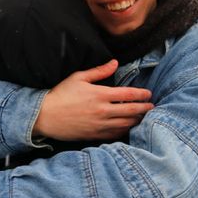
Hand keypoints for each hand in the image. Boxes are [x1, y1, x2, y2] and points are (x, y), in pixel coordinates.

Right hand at [32, 59, 153, 140]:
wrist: (45, 116)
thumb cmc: (60, 95)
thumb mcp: (78, 78)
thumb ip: (99, 71)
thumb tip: (115, 62)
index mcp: (100, 94)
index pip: (128, 94)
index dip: (141, 94)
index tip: (148, 94)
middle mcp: (102, 111)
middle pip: (131, 111)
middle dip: (144, 108)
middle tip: (152, 107)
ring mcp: (99, 125)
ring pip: (126, 124)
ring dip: (138, 121)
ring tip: (144, 118)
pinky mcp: (94, 135)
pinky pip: (115, 135)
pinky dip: (125, 131)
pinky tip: (128, 128)